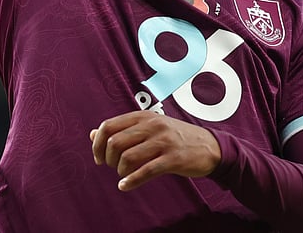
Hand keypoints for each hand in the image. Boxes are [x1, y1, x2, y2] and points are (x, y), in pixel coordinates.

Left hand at [89, 111, 221, 190]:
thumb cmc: (176, 138)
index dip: (98, 144)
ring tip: (124, 175)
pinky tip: (125, 186)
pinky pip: (145, 171)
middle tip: (113, 167)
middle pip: (115, 142)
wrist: (210, 146)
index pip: (109, 126)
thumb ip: (121, 130)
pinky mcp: (173, 158)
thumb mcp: (149, 128)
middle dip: (108, 159)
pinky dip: (131, 181)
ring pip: (128, 157)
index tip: (99, 157)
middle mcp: (152, 125)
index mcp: (143, 116)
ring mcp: (163, 141)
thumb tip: (92, 134)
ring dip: (120, 171)